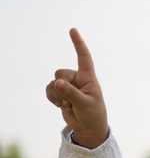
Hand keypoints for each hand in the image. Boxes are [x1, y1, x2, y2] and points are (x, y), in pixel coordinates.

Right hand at [46, 29, 108, 148]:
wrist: (88, 127)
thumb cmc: (92, 114)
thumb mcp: (85, 104)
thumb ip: (71, 93)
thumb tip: (57, 83)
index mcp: (88, 78)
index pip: (84, 57)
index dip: (78, 44)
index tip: (73, 30)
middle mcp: (77, 78)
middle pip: (60, 73)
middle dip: (63, 88)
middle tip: (72, 102)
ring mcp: (68, 85)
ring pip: (53, 82)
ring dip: (58, 96)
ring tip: (68, 105)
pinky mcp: (60, 93)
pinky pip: (49, 89)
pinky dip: (52, 97)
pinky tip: (60, 105)